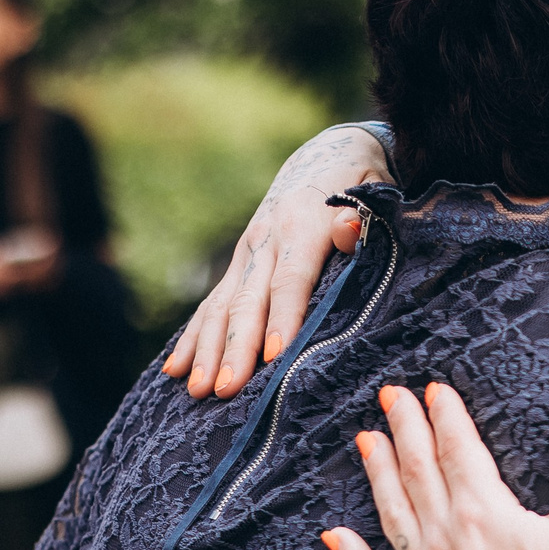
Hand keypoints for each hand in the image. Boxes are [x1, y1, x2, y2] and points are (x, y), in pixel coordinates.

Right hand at [165, 124, 390, 398]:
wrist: (327, 158)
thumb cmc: (361, 188)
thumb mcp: (373, 194)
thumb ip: (362, 217)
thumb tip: (346, 229)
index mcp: (303, 225)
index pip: (291, 278)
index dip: (283, 317)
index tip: (272, 356)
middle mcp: (266, 240)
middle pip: (248, 300)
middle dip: (234, 347)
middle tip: (225, 389)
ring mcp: (246, 253)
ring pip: (221, 305)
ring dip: (207, 350)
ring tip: (198, 390)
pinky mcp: (238, 265)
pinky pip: (210, 304)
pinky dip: (192, 337)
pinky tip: (175, 370)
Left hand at [324, 382, 548, 549]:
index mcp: (485, 510)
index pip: (457, 448)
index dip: (444, 415)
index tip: (433, 390)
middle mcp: (445, 537)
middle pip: (418, 471)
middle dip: (404, 430)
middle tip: (390, 397)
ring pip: (392, 512)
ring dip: (378, 473)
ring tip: (366, 441)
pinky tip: (333, 537)